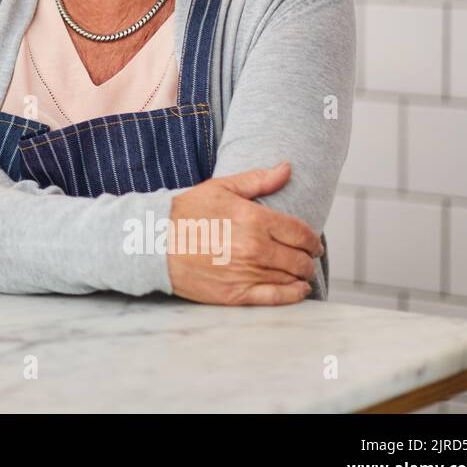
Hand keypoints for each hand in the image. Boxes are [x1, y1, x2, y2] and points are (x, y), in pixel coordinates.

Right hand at [167, 161, 321, 305]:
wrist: (154, 243)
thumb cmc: (185, 213)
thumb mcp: (220, 188)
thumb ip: (258, 180)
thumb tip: (287, 168)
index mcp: (255, 220)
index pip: (300, 233)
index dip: (312, 240)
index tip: (312, 243)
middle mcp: (256, 248)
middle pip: (299, 258)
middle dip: (307, 259)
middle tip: (306, 258)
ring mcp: (247, 273)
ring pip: (291, 278)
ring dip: (301, 275)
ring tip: (300, 273)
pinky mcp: (237, 294)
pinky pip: (277, 297)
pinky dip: (293, 295)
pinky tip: (298, 290)